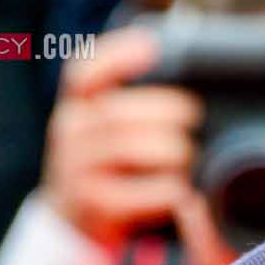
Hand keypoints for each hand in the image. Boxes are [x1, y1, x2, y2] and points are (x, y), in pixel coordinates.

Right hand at [41, 28, 207, 248]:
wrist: (78, 219)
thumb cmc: (113, 162)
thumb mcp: (113, 127)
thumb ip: (139, 103)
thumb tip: (185, 73)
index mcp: (79, 105)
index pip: (84, 73)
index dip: (116, 56)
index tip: (150, 46)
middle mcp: (70, 133)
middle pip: (116, 111)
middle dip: (164, 109)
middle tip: (194, 117)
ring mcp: (75, 171)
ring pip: (125, 147)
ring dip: (170, 149)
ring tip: (190, 155)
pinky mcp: (91, 207)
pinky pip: (133, 193)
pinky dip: (167, 190)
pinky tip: (182, 191)